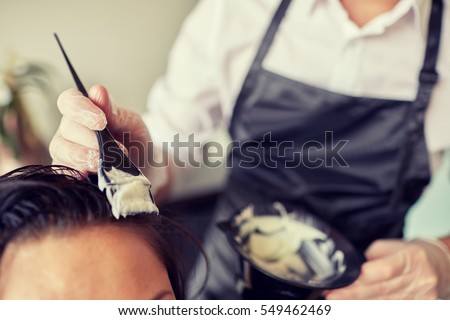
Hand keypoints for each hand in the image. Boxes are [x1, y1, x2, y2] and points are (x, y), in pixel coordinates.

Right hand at [50, 85, 151, 173]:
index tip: (101, 121)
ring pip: (61, 150)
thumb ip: (114, 111)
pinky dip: (78, 172)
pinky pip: (63, 171)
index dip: (81, 109)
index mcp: (84, 111)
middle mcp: (70, 130)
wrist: (143, 169)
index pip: (69, 101)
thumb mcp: (131, 124)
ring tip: (107, 162)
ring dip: (85, 156)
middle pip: (67, 128)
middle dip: (92, 139)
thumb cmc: (135, 142)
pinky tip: (93, 174)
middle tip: (116, 148)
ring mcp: (66, 152)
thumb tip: (98, 91)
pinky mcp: (67, 172)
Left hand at [324, 239, 449, 299]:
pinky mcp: (421, 309)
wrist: (443, 266)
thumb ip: (372, 257)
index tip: (342, 281)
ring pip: (386, 305)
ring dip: (359, 306)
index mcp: (411, 258)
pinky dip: (373, 311)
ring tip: (338, 305)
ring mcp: (421, 297)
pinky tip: (356, 309)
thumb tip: (352, 268)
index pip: (384, 271)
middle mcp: (418, 279)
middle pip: (381, 291)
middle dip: (352, 295)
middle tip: (331, 296)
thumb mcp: (393, 246)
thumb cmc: (413, 254)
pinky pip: (393, 312)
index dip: (362, 279)